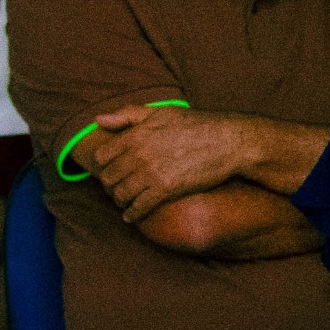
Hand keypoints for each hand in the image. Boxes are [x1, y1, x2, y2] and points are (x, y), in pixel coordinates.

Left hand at [78, 104, 252, 221]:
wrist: (230, 142)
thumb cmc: (199, 124)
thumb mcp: (162, 112)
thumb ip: (128, 115)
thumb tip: (98, 120)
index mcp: (136, 135)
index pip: (102, 156)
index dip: (104, 165)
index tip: (111, 170)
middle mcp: (139, 154)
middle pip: (109, 177)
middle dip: (110, 185)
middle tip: (116, 189)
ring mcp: (152, 173)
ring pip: (121, 194)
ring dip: (119, 201)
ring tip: (124, 202)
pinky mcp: (167, 189)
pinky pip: (139, 207)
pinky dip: (132, 214)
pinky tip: (132, 216)